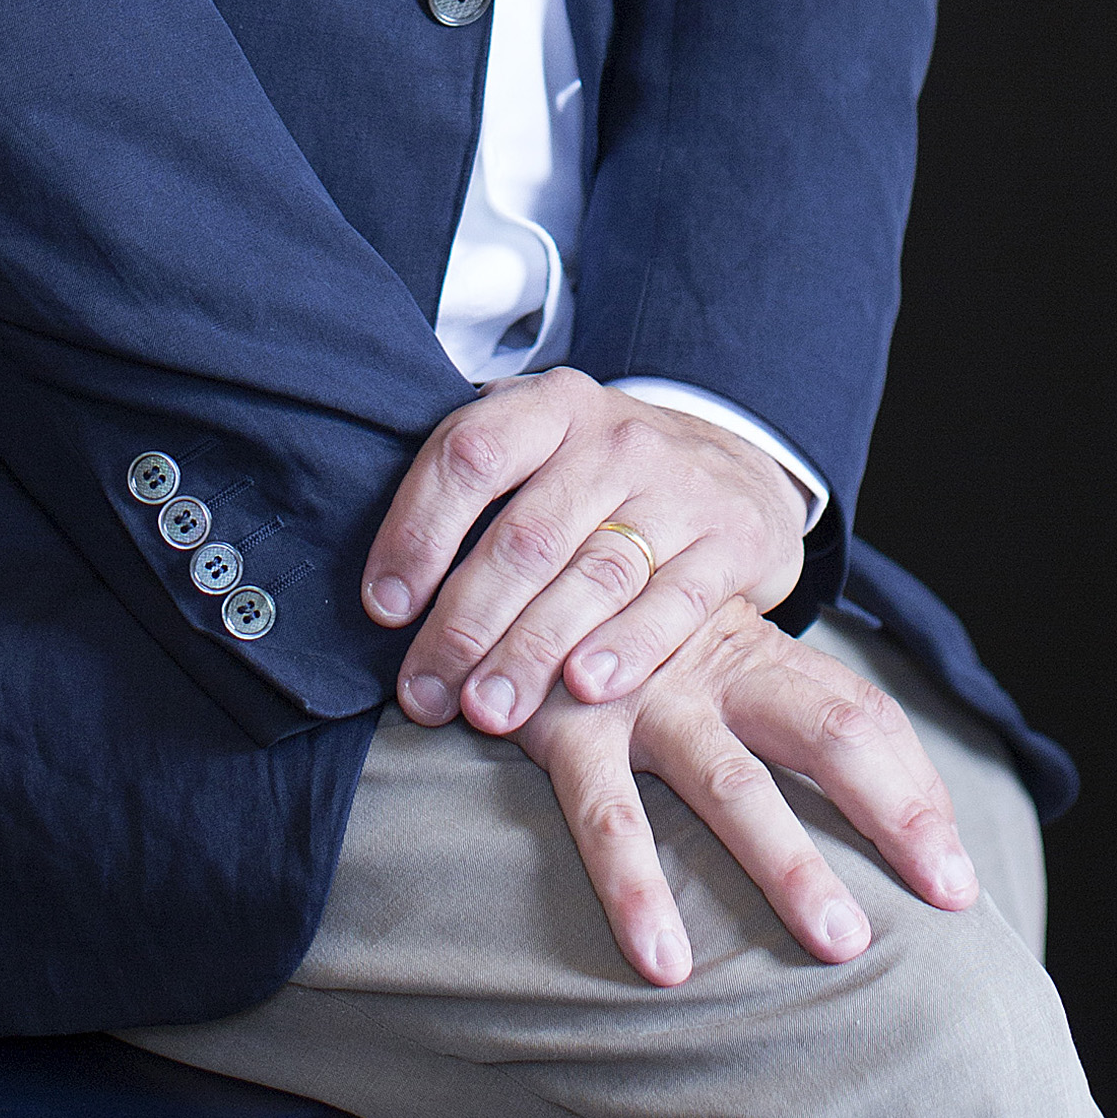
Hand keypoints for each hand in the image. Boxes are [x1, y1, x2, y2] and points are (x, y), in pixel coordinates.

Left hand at [360, 369, 806, 735]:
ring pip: (594, 575)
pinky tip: (586, 688)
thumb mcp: (540, 448)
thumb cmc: (601, 476)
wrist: (734, 467)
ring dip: (533, 651)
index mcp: (550, 407)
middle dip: (466, 624)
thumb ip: (471, 489)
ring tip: (489, 710)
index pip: (470, 455)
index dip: (418, 531)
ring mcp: (678, 488)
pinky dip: (629, 648)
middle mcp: (614, 440)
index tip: (383, 608)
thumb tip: (382, 588)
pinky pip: (675, 601)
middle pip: (526, 536)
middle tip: (425, 694)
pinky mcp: (731, 542)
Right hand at [518, 599, 977, 987]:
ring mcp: (646, 697)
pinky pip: (606, 816)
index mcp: (763, 657)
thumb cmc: (633, 639)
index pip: (863, 717)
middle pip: (830, 732)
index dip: (917, 793)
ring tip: (842, 943)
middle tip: (946, 895)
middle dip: (894, 812)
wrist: (516, 558)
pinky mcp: (568, 725)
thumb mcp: (713, 659)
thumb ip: (787, 715)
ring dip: (791, 863)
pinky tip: (665, 962)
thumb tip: (889, 823)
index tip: (959, 881)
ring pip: (733, 785)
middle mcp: (717, 670)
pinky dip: (636, 887)